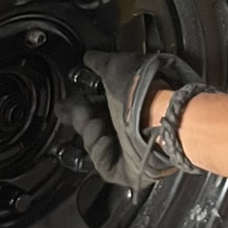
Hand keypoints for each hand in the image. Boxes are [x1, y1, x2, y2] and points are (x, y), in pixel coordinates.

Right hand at [59, 50, 207, 190]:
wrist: (161, 115)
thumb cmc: (143, 90)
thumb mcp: (116, 67)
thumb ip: (100, 62)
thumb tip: (89, 56)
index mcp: (122, 105)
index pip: (90, 110)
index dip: (75, 108)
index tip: (66, 103)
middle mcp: (125, 128)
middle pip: (89, 129)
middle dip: (80, 119)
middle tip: (80, 111)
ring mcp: (128, 151)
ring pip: (94, 147)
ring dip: (91, 135)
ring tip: (98, 124)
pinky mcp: (129, 170)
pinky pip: (105, 166)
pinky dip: (101, 153)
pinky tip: (106, 141)